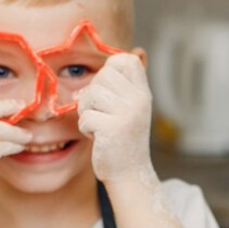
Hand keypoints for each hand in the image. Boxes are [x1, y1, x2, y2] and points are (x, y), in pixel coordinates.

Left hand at [77, 53, 153, 183]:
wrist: (129, 174)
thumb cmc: (123, 140)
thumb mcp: (130, 107)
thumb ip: (124, 84)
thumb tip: (128, 54)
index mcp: (143, 93)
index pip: (125, 60)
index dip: (110, 69)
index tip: (109, 91)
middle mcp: (139, 101)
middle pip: (102, 76)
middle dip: (93, 95)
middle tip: (102, 113)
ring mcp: (127, 114)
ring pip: (90, 95)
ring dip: (87, 112)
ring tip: (100, 126)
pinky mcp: (112, 129)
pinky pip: (85, 117)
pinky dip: (86, 129)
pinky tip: (98, 138)